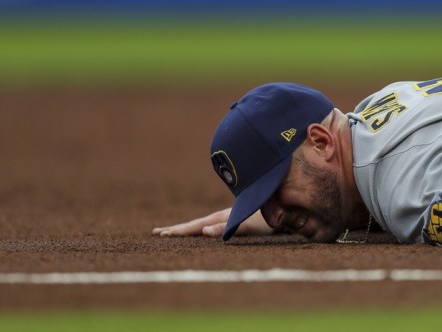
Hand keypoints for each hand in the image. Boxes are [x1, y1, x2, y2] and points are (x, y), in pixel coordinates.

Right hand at [152, 208, 274, 237]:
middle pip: (195, 223)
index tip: (161, 234)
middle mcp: (222, 216)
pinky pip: (213, 224)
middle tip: (157, 233)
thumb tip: (203, 230)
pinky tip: (202, 231)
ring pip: (203, 223)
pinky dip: (202, 228)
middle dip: (177, 229)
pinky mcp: (236, 218)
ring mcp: (229, 216)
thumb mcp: (246, 225)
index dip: (178, 230)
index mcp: (221, 218)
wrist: (284, 206)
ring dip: (188, 228)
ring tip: (174, 232)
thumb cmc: (268, 220)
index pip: (194, 226)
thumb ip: (226, 227)